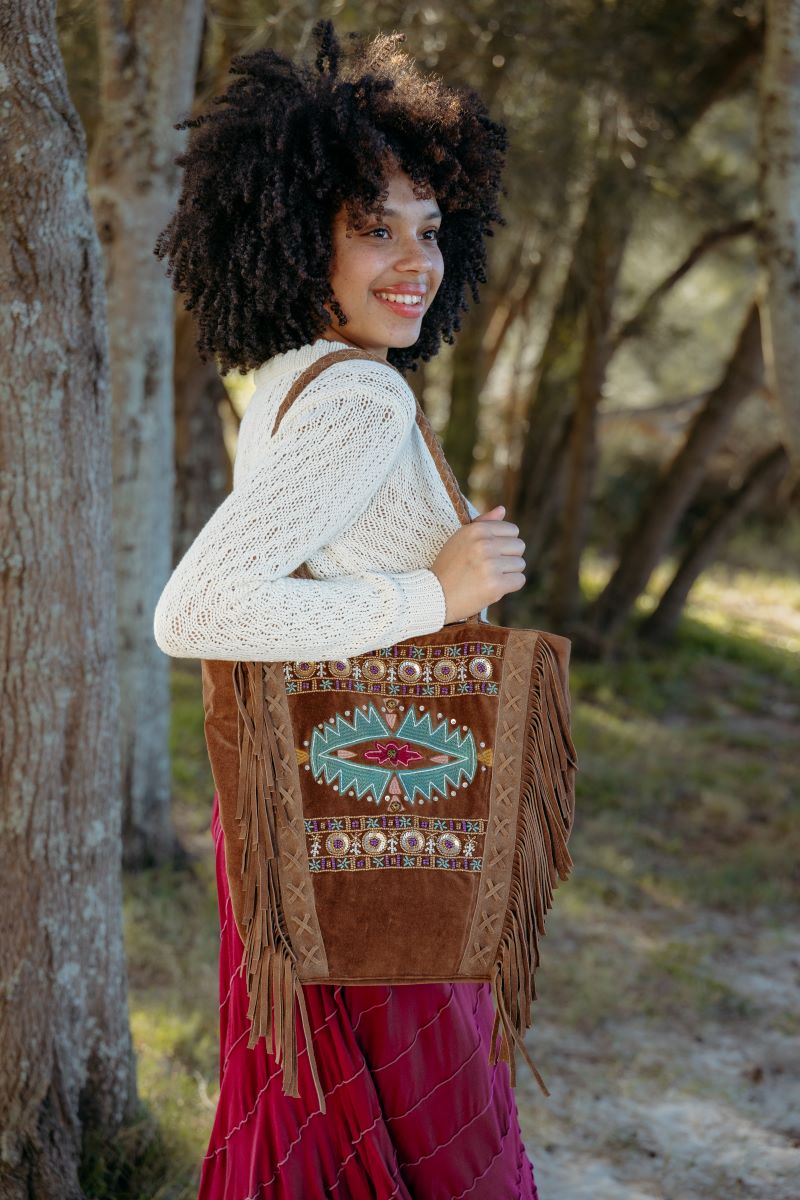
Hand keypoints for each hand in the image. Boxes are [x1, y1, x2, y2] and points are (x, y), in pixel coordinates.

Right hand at [430, 505, 526, 622]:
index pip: (513, 530)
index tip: (489, 553)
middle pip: (519, 546)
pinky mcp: (496, 585)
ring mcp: (490, 565)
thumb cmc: (449, 566)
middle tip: (489, 566)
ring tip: (489, 577)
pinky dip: (509, 586)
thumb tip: (503, 509)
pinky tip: (493, 587)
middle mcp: (484, 544)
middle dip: (508, 557)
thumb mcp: (461, 538)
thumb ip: (483, 522)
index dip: (503, 543)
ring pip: (520, 564)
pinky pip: (519, 580)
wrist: (435, 595)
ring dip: (508, 572)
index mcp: (477, 529)